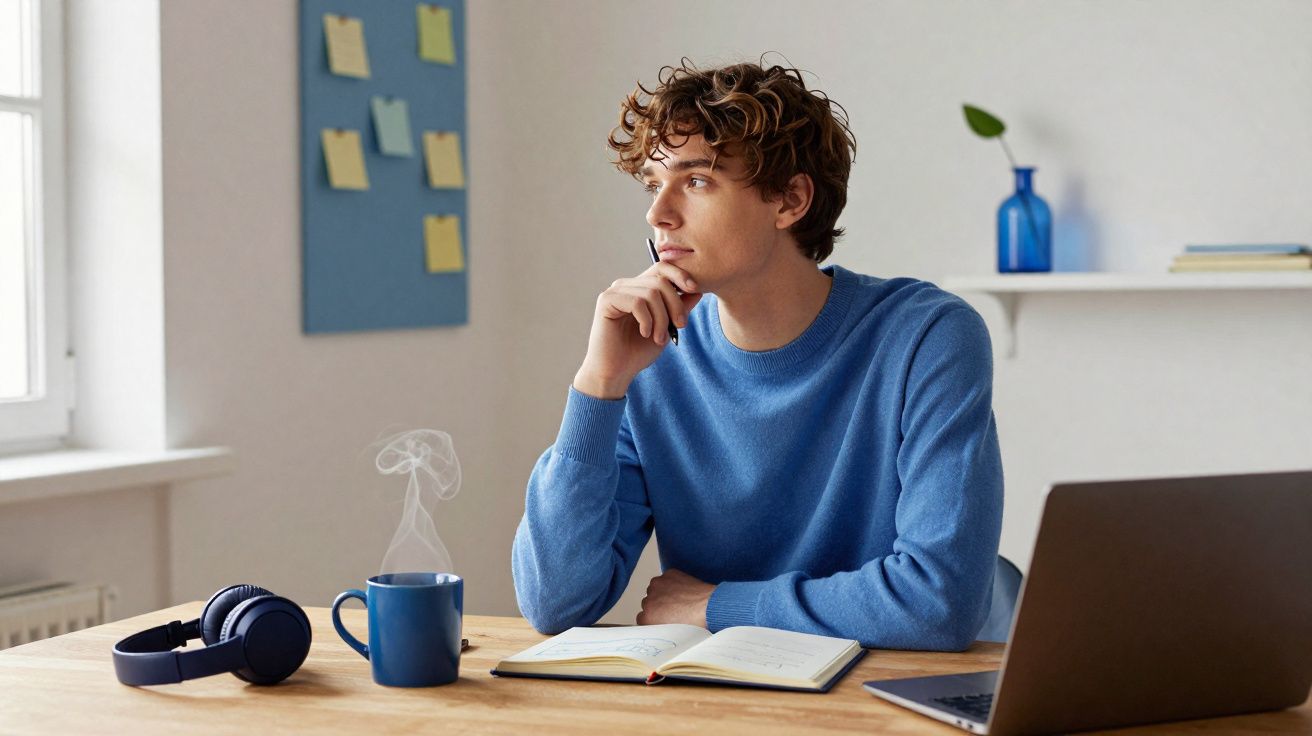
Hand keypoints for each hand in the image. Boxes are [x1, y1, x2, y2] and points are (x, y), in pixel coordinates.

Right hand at [573, 263, 702, 398]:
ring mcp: (615, 291)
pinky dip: (647, 320)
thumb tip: (697, 290)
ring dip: (662, 318)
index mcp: (639, 288)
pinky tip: (645, 334)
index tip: (694, 290)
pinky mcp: (606, 300)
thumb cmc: (638, 352)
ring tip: (659, 338)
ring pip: (651, 292)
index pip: (662, 268)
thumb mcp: (667, 328)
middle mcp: (626, 285)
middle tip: (680, 326)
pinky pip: (637, 302)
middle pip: (660, 280)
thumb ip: (680, 308)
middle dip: (676, 304)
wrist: (615, 372)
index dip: (680, 275)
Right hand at [636, 569, 714, 627]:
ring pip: (655, 589)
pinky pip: (666, 579)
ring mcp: (657, 585)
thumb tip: (657, 625)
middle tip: (674, 610)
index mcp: (646, 618)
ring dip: (664, 593)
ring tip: (680, 600)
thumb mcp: (671, 635)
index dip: (655, 618)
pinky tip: (684, 590)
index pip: (642, 618)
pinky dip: (672, 583)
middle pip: (648, 603)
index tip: (663, 619)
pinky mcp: (668, 574)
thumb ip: (658, 628)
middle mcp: (648, 600)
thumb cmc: (696, 624)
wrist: (710, 607)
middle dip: (658, 605)